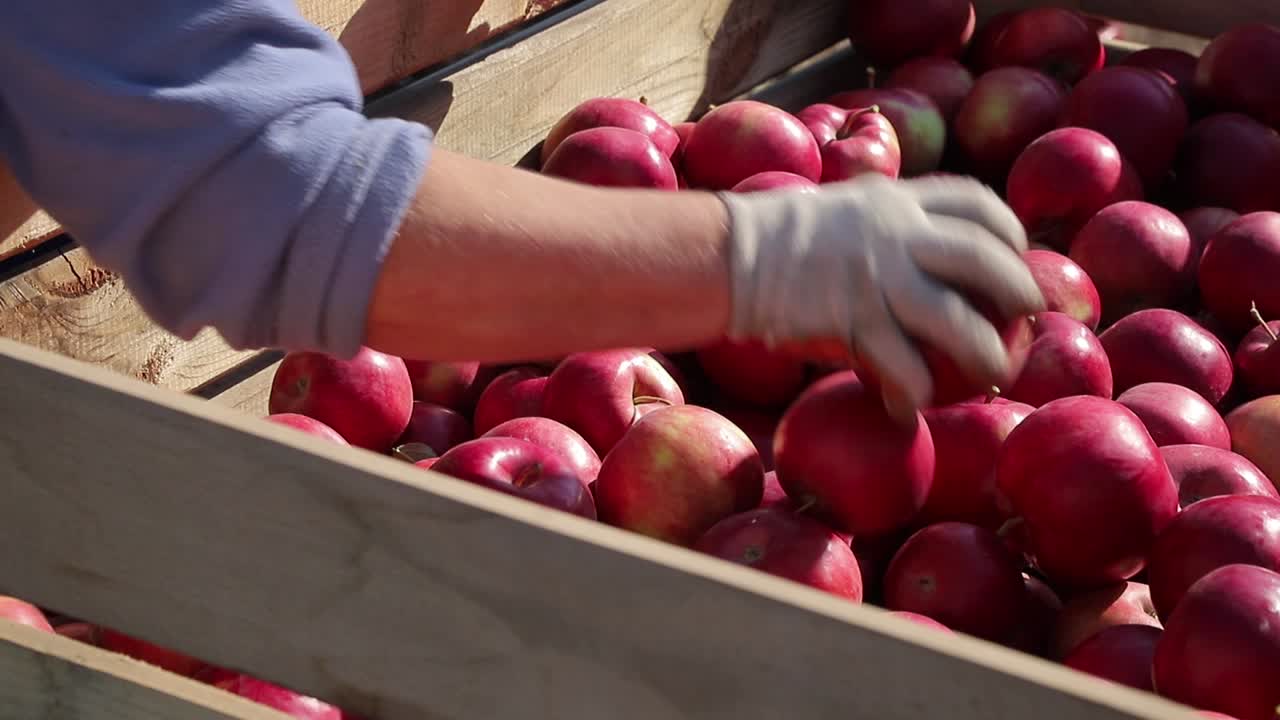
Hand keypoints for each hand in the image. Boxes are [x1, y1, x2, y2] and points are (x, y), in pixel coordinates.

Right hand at [718, 173, 1044, 419]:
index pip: (976, 202)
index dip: (1008, 230)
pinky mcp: (854, 321)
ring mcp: (877, 279)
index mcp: (895, 201)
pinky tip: (905, 408)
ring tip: (993, 376)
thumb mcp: (841, 209)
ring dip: (986, 355)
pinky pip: (903, 366)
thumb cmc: (775, 238)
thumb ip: (882, 224)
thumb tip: (915, 253)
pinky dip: (912, 393)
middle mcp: (896, 235)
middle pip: (985, 258)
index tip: (1015, 253)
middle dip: (1018, 290)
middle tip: (1027, 317)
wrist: (727, 256)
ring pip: (958, 321)